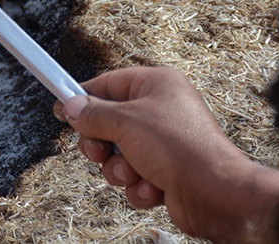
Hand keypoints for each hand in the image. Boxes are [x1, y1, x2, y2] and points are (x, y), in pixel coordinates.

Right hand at [55, 66, 278, 242]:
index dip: (83, 96)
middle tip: (101, 150)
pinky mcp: (165, 172)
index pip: (108, 84)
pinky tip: (155, 188)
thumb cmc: (180, 148)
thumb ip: (93, 114)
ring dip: (119, 169)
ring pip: (117, 154)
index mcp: (157, 85)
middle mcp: (160, 111)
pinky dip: (138, 185)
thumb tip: (71, 107)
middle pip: (107, 122)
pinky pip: (133, 176)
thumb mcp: (126, 122)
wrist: (217, 195)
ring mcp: (163, 144)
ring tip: (135, 172)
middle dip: (101, 143)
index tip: (61, 106)